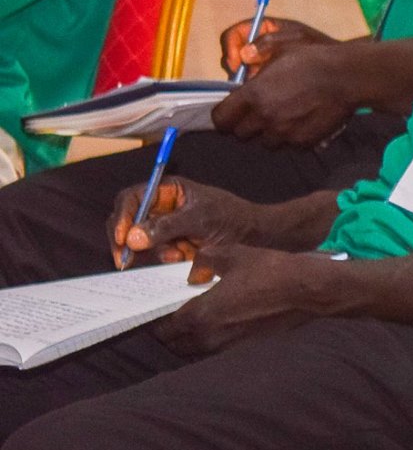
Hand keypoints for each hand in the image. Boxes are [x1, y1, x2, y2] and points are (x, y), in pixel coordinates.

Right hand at [110, 177, 261, 265]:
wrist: (253, 235)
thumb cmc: (232, 217)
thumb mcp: (201, 219)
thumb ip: (168, 226)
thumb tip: (132, 238)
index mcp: (166, 190)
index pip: (131, 198)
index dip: (122, 217)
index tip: (122, 238)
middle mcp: (159, 206)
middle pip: (126, 220)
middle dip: (125, 240)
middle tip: (125, 260)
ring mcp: (162, 226)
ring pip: (137, 241)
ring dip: (152, 251)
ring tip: (178, 254)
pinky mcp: (169, 244)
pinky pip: (153, 253)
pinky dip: (164, 258)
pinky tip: (182, 257)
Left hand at [151, 244, 331, 355]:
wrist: (308, 291)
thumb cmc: (270, 271)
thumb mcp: (234, 254)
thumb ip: (205, 259)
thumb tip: (195, 267)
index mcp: (201, 315)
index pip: (163, 328)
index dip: (154, 320)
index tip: (154, 310)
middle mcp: (210, 336)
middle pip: (175, 345)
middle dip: (168, 333)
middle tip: (169, 316)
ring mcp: (228, 345)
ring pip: (194, 350)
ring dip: (188, 339)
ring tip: (191, 320)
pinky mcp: (244, 346)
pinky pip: (214, 348)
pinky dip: (208, 339)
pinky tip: (217, 322)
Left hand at [213, 22, 356, 148]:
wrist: (347, 77)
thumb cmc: (313, 59)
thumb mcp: (282, 47)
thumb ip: (258, 53)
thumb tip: (243, 57)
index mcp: (253, 95)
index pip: (221, 119)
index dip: (223, 118)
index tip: (230, 114)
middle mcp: (264, 117)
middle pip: (240, 134)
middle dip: (246, 125)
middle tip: (259, 114)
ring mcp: (284, 133)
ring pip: (264, 143)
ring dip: (268, 134)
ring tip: (282, 119)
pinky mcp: (303, 142)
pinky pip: (289, 146)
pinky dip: (291, 138)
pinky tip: (301, 123)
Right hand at [218, 16, 333, 78]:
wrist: (338, 66)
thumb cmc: (318, 48)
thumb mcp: (296, 40)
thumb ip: (269, 43)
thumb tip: (244, 55)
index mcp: (264, 28)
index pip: (234, 34)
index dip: (230, 47)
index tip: (236, 64)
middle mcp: (259, 44)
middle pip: (234, 55)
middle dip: (237, 67)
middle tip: (249, 80)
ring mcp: (262, 61)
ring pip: (241, 72)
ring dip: (246, 80)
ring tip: (263, 87)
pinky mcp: (267, 76)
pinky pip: (252, 83)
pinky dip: (256, 88)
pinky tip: (268, 93)